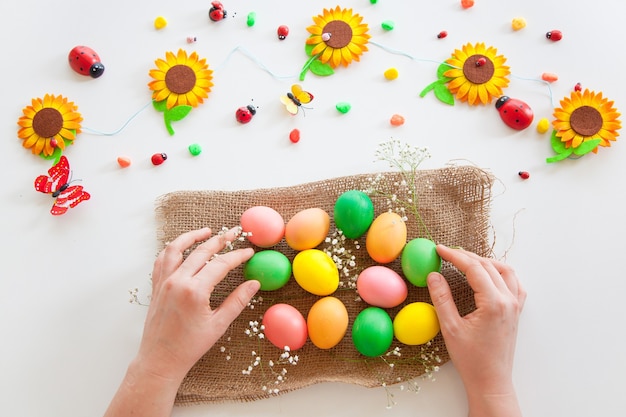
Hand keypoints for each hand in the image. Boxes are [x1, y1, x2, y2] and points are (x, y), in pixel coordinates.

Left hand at [105, 227, 259, 416]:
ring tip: (207, 231)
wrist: (160, 359)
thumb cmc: (189, 346)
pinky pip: (162, 260)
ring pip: (176, 249)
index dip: (237, 256)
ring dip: (192, 237)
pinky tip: (182, 246)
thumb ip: (237, 301)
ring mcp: (164, 282)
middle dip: (220, 239)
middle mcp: (177, 282)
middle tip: (234, 232)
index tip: (248, 251)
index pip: (221, 264)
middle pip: (201, 251)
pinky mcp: (156, 286)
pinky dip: (172, 249)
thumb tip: (254, 284)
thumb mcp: (218, 325)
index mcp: (195, 291)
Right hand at [427, 245, 525, 416]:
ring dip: (485, 262)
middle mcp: (508, 300)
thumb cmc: (470, 359)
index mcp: (493, 303)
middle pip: (488, 266)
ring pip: (505, 271)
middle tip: (447, 253)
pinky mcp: (516, 312)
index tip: (438, 249)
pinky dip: (501, 273)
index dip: (455, 256)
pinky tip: (490, 275)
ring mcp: (515, 306)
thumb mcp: (450, 328)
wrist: (491, 381)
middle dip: (466, 256)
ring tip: (466, 260)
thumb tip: (434, 274)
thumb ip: (442, 298)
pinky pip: (515, 284)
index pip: (474, 268)